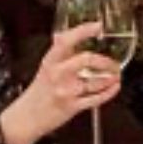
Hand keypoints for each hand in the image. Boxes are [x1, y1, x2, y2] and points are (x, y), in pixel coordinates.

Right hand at [0, 21, 121, 143]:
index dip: (84, 31)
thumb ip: (56, 51)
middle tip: (113, 62)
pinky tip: (114, 87)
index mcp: (51, 61)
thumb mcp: (44, 67)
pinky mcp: (72, 106)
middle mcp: (58, 74)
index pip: (67, 40)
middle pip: (86, 60)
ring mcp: (65, 90)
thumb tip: (61, 35)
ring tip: (116, 75)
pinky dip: (108, 93)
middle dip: (105, 61)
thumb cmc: (38, 92)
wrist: (26, 118)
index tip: (98, 25)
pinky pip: (95, 99)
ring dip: (110, 78)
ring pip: (94, 82)